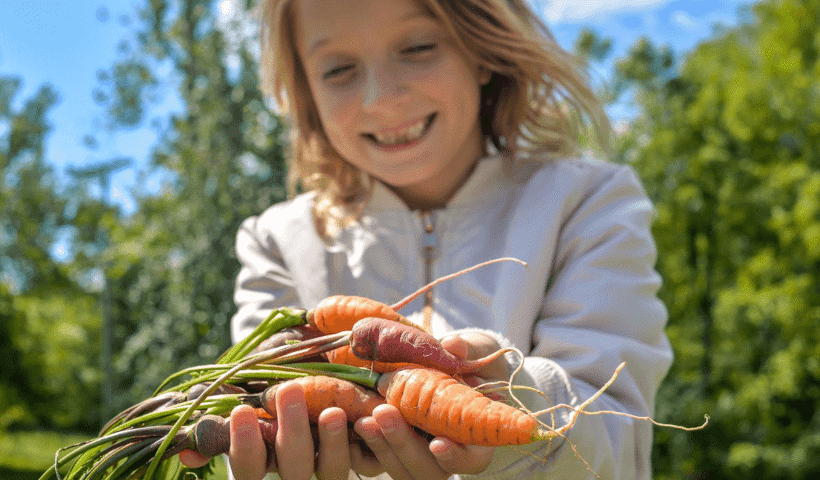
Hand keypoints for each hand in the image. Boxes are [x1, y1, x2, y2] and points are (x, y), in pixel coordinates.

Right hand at [180, 381, 352, 479]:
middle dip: (290, 432)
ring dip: (332, 444)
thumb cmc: (276, 370)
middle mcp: (296, 466)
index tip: (242, 412)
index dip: (245, 446)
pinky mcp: (363, 455)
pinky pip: (367, 462)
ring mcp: (329, 462)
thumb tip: (187, 453)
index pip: (250, 468)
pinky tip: (369, 419)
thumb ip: (222, 414)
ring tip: (332, 411)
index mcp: (265, 457)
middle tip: (288, 391)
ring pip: (330, 472)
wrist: (322, 351)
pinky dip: (368, 443)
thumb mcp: (249, 387)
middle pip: (293, 469)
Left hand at [349, 332, 505, 479]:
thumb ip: (464, 351)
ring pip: (400, 469)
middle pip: (427, 469)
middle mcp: (448, 456)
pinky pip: (378, 464)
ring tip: (363, 420)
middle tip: (383, 413)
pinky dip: (365, 450)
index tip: (437, 443)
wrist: (447, 369)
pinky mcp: (394, 453)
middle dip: (403, 443)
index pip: (470, 460)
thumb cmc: (468, 363)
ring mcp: (420, 459)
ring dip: (380, 446)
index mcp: (476, 439)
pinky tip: (353, 427)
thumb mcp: (472, 353)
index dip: (454, 456)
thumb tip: (453, 345)